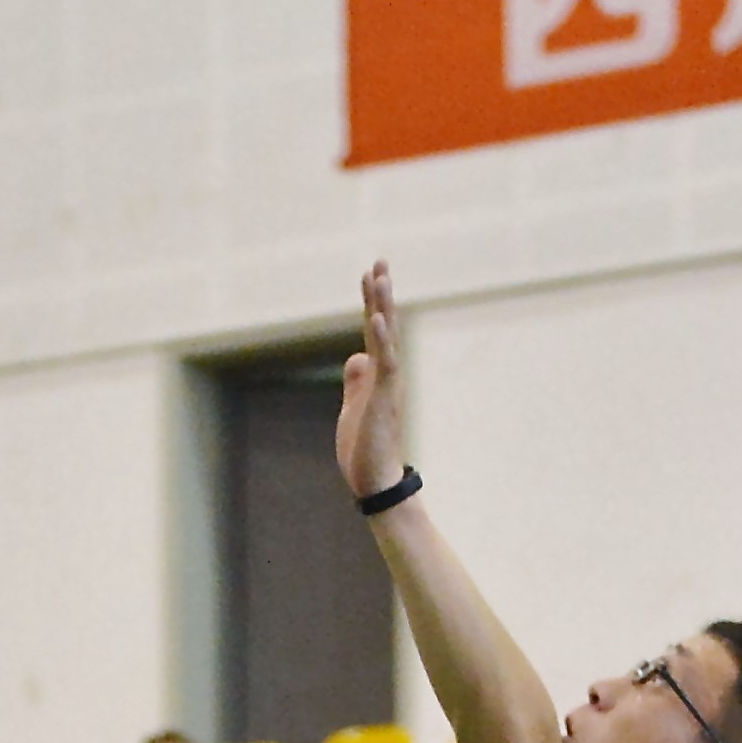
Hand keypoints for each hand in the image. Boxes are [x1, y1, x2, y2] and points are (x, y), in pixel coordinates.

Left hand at [334, 262, 406, 498]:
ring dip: (384, 306)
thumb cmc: (365, 449)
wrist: (374, 481)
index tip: (371, 273)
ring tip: (380, 277)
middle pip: (384, 325)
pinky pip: (386, 362)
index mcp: (377, 375)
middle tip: (380, 261)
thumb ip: (356, 382)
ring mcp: (387, 384)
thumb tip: (356, 357)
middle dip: (381, 293)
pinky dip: (383, 339)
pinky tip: (378, 317)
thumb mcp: (353, 408)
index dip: (372, 302)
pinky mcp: (385, 398)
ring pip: (388, 337)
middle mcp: (386, 374)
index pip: (375, 330)